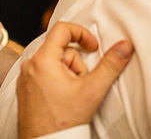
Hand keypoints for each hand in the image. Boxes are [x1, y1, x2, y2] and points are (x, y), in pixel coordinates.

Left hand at [17, 22, 132, 137]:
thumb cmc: (63, 122)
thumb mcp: (92, 90)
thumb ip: (110, 65)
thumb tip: (124, 46)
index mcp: (43, 60)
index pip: (63, 29)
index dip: (82, 34)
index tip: (93, 48)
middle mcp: (30, 65)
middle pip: (60, 50)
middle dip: (77, 64)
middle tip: (82, 83)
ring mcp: (25, 78)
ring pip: (53, 63)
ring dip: (68, 74)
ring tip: (72, 95)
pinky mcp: (25, 89)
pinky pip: (44, 74)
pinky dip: (56, 81)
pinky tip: (62, 99)